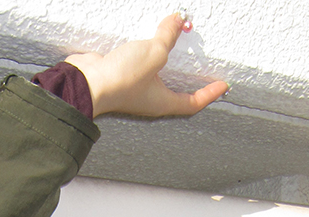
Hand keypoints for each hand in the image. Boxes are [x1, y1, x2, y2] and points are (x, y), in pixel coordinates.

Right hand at [64, 12, 227, 118]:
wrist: (86, 83)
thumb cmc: (122, 80)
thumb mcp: (154, 54)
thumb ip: (168, 36)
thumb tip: (177, 21)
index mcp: (162, 102)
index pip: (192, 103)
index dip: (209, 94)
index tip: (222, 85)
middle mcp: (149, 99)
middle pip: (174, 92)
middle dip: (187, 81)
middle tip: (199, 69)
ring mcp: (133, 89)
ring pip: (155, 77)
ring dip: (165, 64)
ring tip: (173, 48)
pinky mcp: (119, 75)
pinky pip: (138, 64)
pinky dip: (146, 53)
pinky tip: (147, 40)